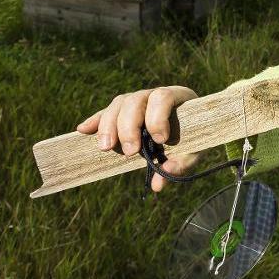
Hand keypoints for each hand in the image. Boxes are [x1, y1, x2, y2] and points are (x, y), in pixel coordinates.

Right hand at [76, 85, 200, 191]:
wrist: (192, 126)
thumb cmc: (195, 137)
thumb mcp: (195, 150)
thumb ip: (181, 164)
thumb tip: (158, 184)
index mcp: (176, 96)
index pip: (162, 97)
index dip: (158, 117)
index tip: (160, 139)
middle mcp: (154, 94)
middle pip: (135, 100)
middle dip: (129, 126)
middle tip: (130, 152)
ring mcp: (137, 100)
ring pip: (118, 104)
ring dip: (108, 125)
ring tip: (105, 148)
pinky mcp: (122, 111)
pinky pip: (106, 112)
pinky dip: (95, 120)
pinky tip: (83, 131)